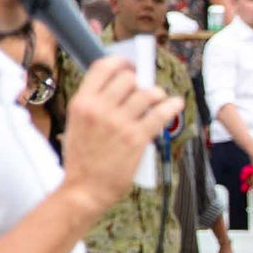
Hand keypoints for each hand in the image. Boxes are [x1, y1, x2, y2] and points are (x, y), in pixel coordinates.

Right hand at [61, 61, 182, 206]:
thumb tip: (121, 87)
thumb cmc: (81, 160)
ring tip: (159, 99)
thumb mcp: (76, 124)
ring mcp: (118, 123)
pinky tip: (175, 104)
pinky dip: (171, 106)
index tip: (130, 66)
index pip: (103, 66)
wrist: (84, 190)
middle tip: (144, 90)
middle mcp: (99, 108)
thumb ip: (93, 105)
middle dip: (139, 82)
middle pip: (128, 78)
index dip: (121, 62)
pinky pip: (160, 114)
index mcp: (81, 102)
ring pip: (147, 93)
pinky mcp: (136, 138)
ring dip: (157, 94)